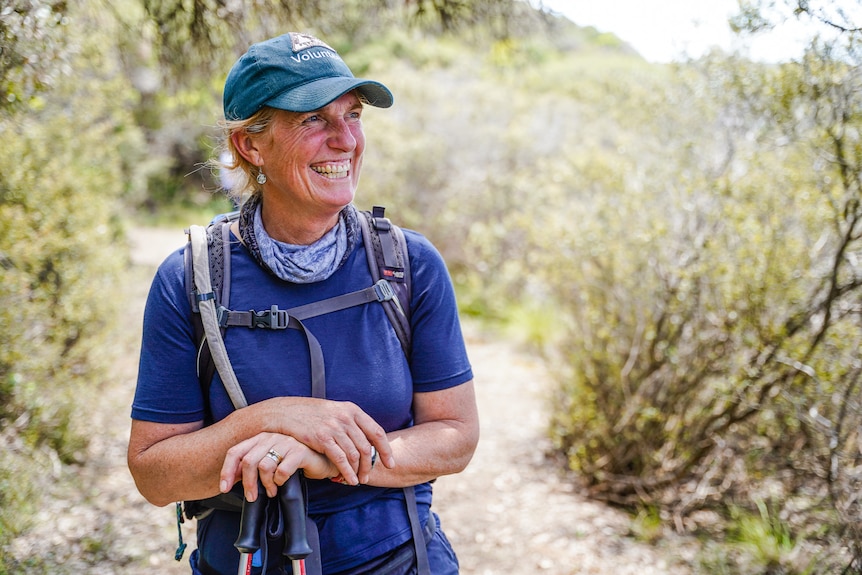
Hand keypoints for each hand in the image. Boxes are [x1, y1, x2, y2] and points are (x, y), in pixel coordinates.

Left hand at [220, 433, 336, 500]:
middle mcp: (271, 437)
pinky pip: (282, 470)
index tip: (224, 488)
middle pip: (249, 461)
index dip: (227, 471)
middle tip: (252, 497)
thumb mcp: (271, 461)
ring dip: (266, 484)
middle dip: (248, 483)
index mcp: (260, 438)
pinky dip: (280, 481)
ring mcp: (286, 442)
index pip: (235, 452)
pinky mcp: (300, 451)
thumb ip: (253, 466)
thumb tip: (233, 480)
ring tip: (272, 491)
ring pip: (264, 466)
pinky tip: (284, 482)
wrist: (323, 458)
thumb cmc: (295, 461)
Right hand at [268, 398, 393, 484]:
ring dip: (358, 471)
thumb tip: (366, 438)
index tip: (389, 463)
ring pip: (354, 454)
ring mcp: (334, 427)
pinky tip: (349, 480)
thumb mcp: (334, 411)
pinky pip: (340, 459)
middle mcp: (345, 417)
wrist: (285, 412)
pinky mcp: (322, 438)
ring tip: (358, 481)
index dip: (385, 450)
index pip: (376, 432)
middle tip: (368, 476)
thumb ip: (350, 422)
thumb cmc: (310, 414)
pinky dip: (347, 472)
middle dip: (369, 465)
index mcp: (352, 410)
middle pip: (366, 446)